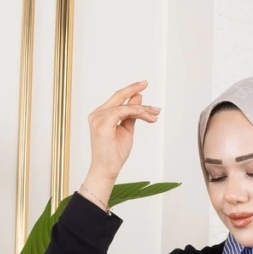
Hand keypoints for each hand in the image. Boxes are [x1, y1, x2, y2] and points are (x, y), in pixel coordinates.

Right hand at [81, 79, 160, 198]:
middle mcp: (97, 114)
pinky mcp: (103, 125)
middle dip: (133, 88)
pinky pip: (122, 112)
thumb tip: (138, 98)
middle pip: (118, 96)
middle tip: (146, 83)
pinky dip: (137, 112)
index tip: (143, 86)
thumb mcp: (126, 129)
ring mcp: (98, 118)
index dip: (130, 91)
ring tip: (154, 114)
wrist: (107, 170)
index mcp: (101, 115)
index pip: (117, 99)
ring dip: (142, 109)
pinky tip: (147, 116)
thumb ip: (132, 114)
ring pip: (124, 106)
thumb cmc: (115, 154)